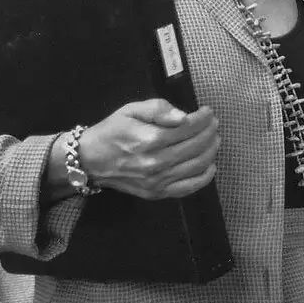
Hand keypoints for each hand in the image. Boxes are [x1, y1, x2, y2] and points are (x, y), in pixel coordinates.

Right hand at [73, 99, 219, 200]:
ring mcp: (157, 181)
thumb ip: (158, 109)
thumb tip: (184, 117)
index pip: (188, 128)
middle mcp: (155, 163)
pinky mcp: (157, 193)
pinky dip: (205, 176)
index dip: (203, 118)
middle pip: (196, 146)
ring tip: (213, 139)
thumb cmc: (112, 131)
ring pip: (197, 165)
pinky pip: (190, 187)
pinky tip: (210, 164)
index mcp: (149, 140)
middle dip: (210, 132)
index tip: (207, 112)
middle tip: (213, 124)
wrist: (90, 160)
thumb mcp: (131, 110)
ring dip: (211, 150)